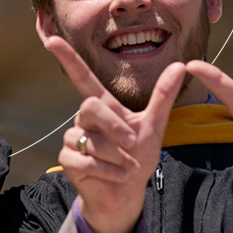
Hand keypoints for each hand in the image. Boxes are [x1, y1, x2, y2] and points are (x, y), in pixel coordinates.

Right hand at [48, 38, 181, 232]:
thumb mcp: (154, 127)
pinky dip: (108, 171)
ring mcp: (72, 139)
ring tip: (128, 167)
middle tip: (133, 143)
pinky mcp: (67, 160)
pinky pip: (85, 160)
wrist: (126, 193)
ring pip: (90, 139)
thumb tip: (180, 65)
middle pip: (90, 108)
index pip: (82, 78)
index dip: (68, 59)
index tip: (52, 40)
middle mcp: (83, 120)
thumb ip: (162, 97)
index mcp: (102, 107)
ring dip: (117, 156)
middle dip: (114, 127)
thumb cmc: (137, 157)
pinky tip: (118, 176)